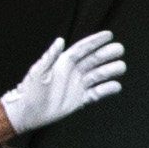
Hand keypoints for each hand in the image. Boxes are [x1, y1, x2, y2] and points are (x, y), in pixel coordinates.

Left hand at [0, 31, 129, 133]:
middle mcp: (73, 72)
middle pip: (93, 60)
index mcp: (63, 62)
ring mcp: (77, 85)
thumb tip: (60, 40)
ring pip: (98, 75)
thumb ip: (50, 56)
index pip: (83, 48)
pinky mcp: (79, 99)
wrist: (27, 112)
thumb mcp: (38, 72)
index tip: (109, 34)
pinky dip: (107, 90)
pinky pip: (96, 93)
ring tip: (121, 66)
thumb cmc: (30, 91)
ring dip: (110, 70)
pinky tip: (117, 86)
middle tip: (120, 49)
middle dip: (107, 54)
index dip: (95, 41)